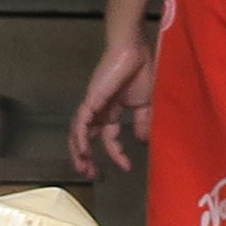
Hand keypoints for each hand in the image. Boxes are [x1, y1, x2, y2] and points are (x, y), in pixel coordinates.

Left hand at [70, 27, 157, 175]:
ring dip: (79, 152)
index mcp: (112, 111)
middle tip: (91, 175)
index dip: (116, 153)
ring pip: (78, 133)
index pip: (109, 137)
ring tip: (84, 169)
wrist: (134, 50)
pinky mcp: (90, 100)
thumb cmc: (141, 71)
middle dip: (87, 158)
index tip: (127, 168)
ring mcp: (92, 105)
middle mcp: (98, 110)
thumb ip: (143, 123)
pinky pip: (80, 123)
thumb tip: (142, 142)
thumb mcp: (146, 104)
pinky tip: (84, 152)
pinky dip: (80, 138)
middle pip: (86, 137)